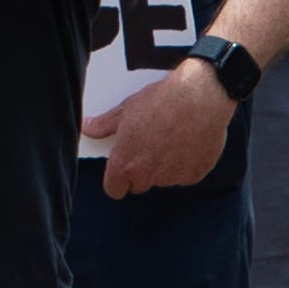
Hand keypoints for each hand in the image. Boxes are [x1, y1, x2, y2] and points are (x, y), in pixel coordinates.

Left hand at [83, 60, 233, 196]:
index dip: (117, 179)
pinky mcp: (194, 175)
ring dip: (163, 166)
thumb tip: (87, 128)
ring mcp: (172, 178)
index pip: (114, 189)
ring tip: (171, 138)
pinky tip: (187, 142)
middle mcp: (147, 175)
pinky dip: (184, 164)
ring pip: (162, 179)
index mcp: (125, 163)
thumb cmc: (162, 101)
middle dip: (141, 170)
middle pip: (138, 185)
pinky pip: (184, 176)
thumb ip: (104, 125)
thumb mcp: (126, 109)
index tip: (123, 167)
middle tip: (149, 144)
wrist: (201, 97)